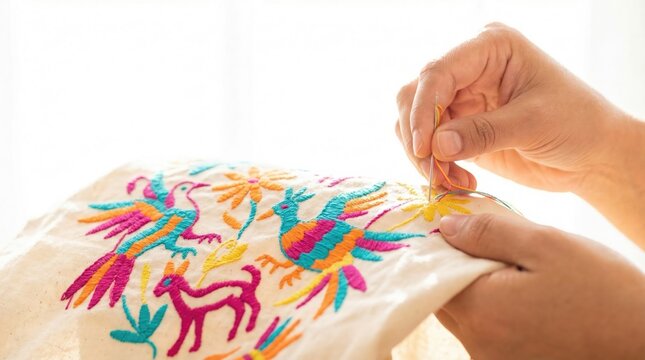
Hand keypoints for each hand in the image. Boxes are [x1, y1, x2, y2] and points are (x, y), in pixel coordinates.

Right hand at [395, 22, 644, 243]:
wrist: (592, 155)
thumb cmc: (577, 124)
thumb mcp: (533, 123)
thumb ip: (483, 132)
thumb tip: (435, 146)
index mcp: (489, 48)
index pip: (437, 72)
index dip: (423, 110)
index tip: (424, 148)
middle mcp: (468, 68)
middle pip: (414, 95)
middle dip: (418, 136)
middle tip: (435, 172)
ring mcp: (460, 98)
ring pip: (412, 122)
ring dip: (423, 156)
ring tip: (450, 181)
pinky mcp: (457, 128)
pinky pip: (427, 145)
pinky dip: (433, 167)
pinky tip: (458, 181)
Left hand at [436, 213, 644, 358]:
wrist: (644, 344)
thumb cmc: (602, 292)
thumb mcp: (546, 245)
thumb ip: (488, 232)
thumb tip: (446, 227)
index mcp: (481, 312)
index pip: (431, 276)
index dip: (440, 249)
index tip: (459, 232)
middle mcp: (479, 345)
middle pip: (444, 298)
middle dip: (457, 269)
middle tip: (493, 251)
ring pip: (464, 316)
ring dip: (477, 291)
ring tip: (516, 274)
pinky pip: (485, 333)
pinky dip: (495, 311)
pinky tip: (526, 299)